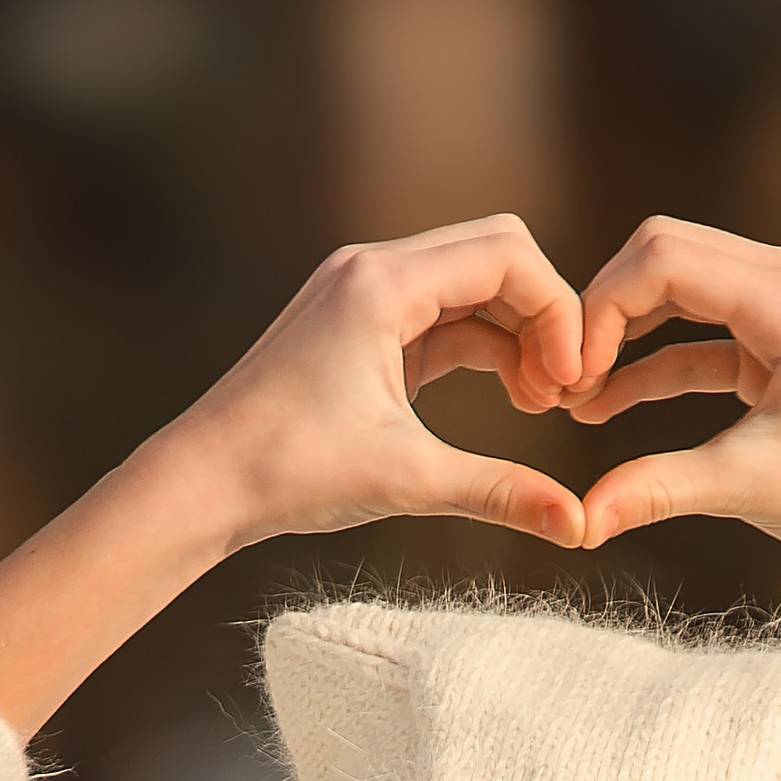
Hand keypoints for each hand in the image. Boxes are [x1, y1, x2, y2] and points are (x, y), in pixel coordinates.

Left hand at [0, 218, 585, 733]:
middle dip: (543, 316)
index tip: (570, 383)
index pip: (506, 254)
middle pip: (495, 254)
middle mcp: (371, 270)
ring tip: (539, 403)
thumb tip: (578, 526)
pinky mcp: (361, 326)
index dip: (557, 311)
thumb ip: (499, 492)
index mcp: (381, 284)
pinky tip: (509, 398)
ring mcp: (363, 293)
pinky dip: (483, 347)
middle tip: (562, 392)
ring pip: (471, 285)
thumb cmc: (287, 472)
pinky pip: (442, 316)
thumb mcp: (405, 481)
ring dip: (516, 335)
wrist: (203, 483)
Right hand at [565, 215, 780, 729]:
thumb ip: (658, 489)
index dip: (601, 308)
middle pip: (668, 254)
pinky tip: (611, 404)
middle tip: (565, 384)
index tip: (570, 378)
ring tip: (580, 399)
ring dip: (630, 335)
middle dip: (607, 312)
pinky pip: (709, 331)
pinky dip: (662, 360)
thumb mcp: (751, 487)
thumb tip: (580, 522)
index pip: (664, 256)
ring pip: (684, 287)